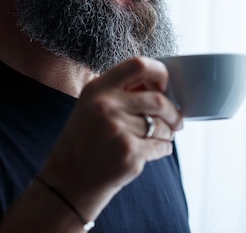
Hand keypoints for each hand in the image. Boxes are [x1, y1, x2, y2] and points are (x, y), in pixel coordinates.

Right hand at [38, 56, 183, 219]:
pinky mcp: (129, 154)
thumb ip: (119, 92)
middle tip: (176, 120)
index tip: (164, 87)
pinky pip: (161, 146)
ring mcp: (117, 130)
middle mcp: (106, 106)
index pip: (138, 65)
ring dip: (168, 132)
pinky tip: (154, 151)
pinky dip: (164, 148)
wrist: (70, 179)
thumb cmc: (86, 140)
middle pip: (158, 100)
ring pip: (161, 126)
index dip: (159, 73)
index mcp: (98, 89)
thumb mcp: (92, 106)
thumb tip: (159, 87)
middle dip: (173, 112)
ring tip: (162, 137)